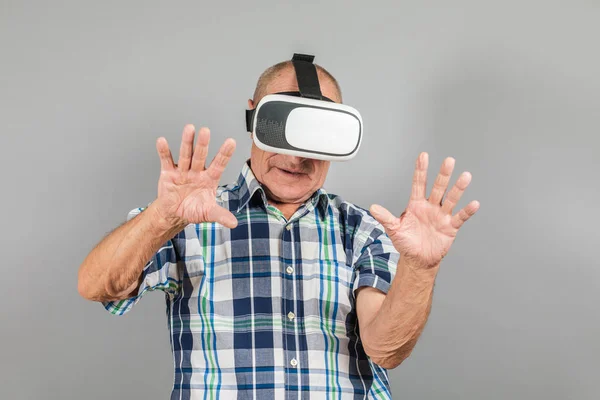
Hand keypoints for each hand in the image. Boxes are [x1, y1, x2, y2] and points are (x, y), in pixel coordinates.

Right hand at [153, 124, 237, 228]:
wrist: (174, 214)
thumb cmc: (193, 210)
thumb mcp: (208, 213)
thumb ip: (220, 215)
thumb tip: (234, 223)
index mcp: (209, 179)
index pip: (218, 164)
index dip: (224, 154)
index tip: (231, 142)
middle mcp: (197, 172)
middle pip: (201, 156)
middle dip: (203, 144)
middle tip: (206, 131)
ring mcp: (183, 171)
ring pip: (185, 155)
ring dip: (187, 142)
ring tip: (189, 128)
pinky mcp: (168, 173)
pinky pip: (166, 161)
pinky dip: (164, 152)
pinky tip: (162, 141)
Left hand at [370, 152, 479, 269]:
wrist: (418, 259)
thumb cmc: (406, 242)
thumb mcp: (394, 229)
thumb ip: (385, 217)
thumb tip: (373, 208)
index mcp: (416, 205)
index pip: (419, 184)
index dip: (421, 170)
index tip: (423, 156)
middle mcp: (431, 207)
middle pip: (438, 187)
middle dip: (443, 175)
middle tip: (449, 161)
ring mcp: (441, 216)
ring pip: (451, 199)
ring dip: (458, 189)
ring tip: (465, 176)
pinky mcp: (450, 227)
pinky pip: (460, 217)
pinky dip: (467, 211)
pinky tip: (474, 204)